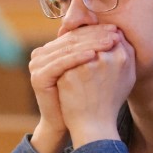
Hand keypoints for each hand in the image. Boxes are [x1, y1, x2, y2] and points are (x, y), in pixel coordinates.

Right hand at [28, 24, 119, 152]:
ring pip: (68, 50)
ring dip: (91, 44)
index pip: (75, 35)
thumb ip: (93, 51)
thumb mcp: (88, 70)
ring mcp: (36, 65)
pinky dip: (78, 58)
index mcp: (50, 49)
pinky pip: (62, 63)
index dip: (96, 31)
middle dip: (96, 35)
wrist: (69, 123)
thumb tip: (116, 31)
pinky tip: (94, 55)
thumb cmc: (83, 97)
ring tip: (110, 41)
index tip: (116, 29)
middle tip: (115, 32)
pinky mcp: (38, 76)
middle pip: (71, 40)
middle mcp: (40, 54)